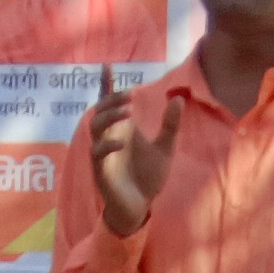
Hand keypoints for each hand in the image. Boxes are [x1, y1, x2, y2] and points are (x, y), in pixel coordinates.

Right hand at [86, 70, 178, 236]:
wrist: (140, 206)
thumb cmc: (148, 177)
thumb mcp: (165, 148)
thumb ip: (170, 125)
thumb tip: (178, 98)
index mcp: (122, 129)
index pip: (110, 103)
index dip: (107, 85)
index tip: (108, 66)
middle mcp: (109, 137)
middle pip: (100, 110)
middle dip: (112, 100)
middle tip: (129, 96)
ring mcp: (102, 153)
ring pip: (95, 127)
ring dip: (109, 116)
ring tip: (127, 112)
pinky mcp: (100, 170)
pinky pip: (97, 153)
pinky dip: (107, 145)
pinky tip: (122, 142)